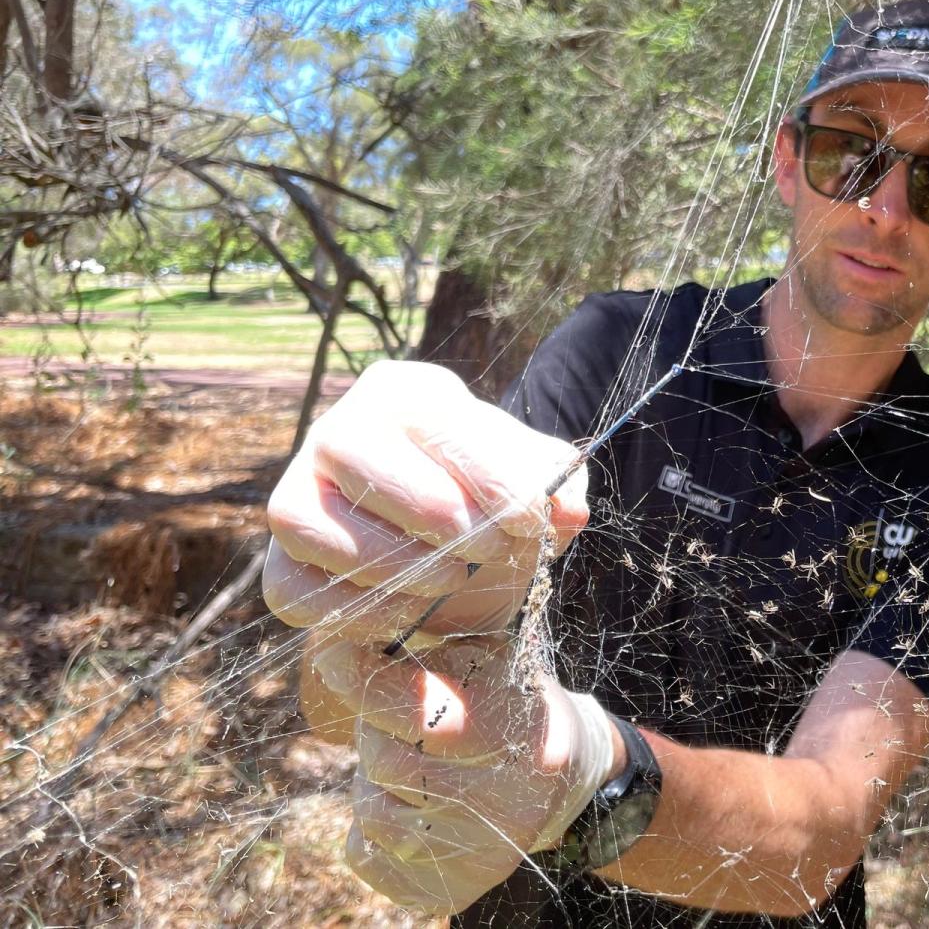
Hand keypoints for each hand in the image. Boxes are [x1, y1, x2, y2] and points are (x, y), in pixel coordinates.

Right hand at [263, 361, 588, 645]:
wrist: (449, 556)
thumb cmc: (488, 501)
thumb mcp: (531, 484)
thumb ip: (557, 486)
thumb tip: (567, 508)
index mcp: (404, 394)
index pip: (432, 417)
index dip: (486, 470)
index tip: (533, 517)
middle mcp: (337, 431)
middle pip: (354, 451)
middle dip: (433, 510)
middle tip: (492, 548)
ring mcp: (296, 494)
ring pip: (308, 521)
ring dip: (392, 561)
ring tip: (453, 578)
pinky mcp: (281, 561)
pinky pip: (292, 588)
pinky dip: (352, 607)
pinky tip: (407, 614)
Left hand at [310, 636, 617, 915]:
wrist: (560, 781)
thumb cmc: (513, 704)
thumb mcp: (493, 661)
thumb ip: (432, 654)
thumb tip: (349, 649)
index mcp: (524, 738)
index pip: (421, 710)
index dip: (366, 681)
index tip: (336, 657)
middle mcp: (504, 806)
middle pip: (386, 760)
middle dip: (376, 728)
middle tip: (393, 713)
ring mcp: (474, 856)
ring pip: (370, 809)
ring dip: (373, 776)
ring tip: (410, 760)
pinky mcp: (445, 892)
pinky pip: (363, 852)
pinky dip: (368, 823)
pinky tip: (406, 803)